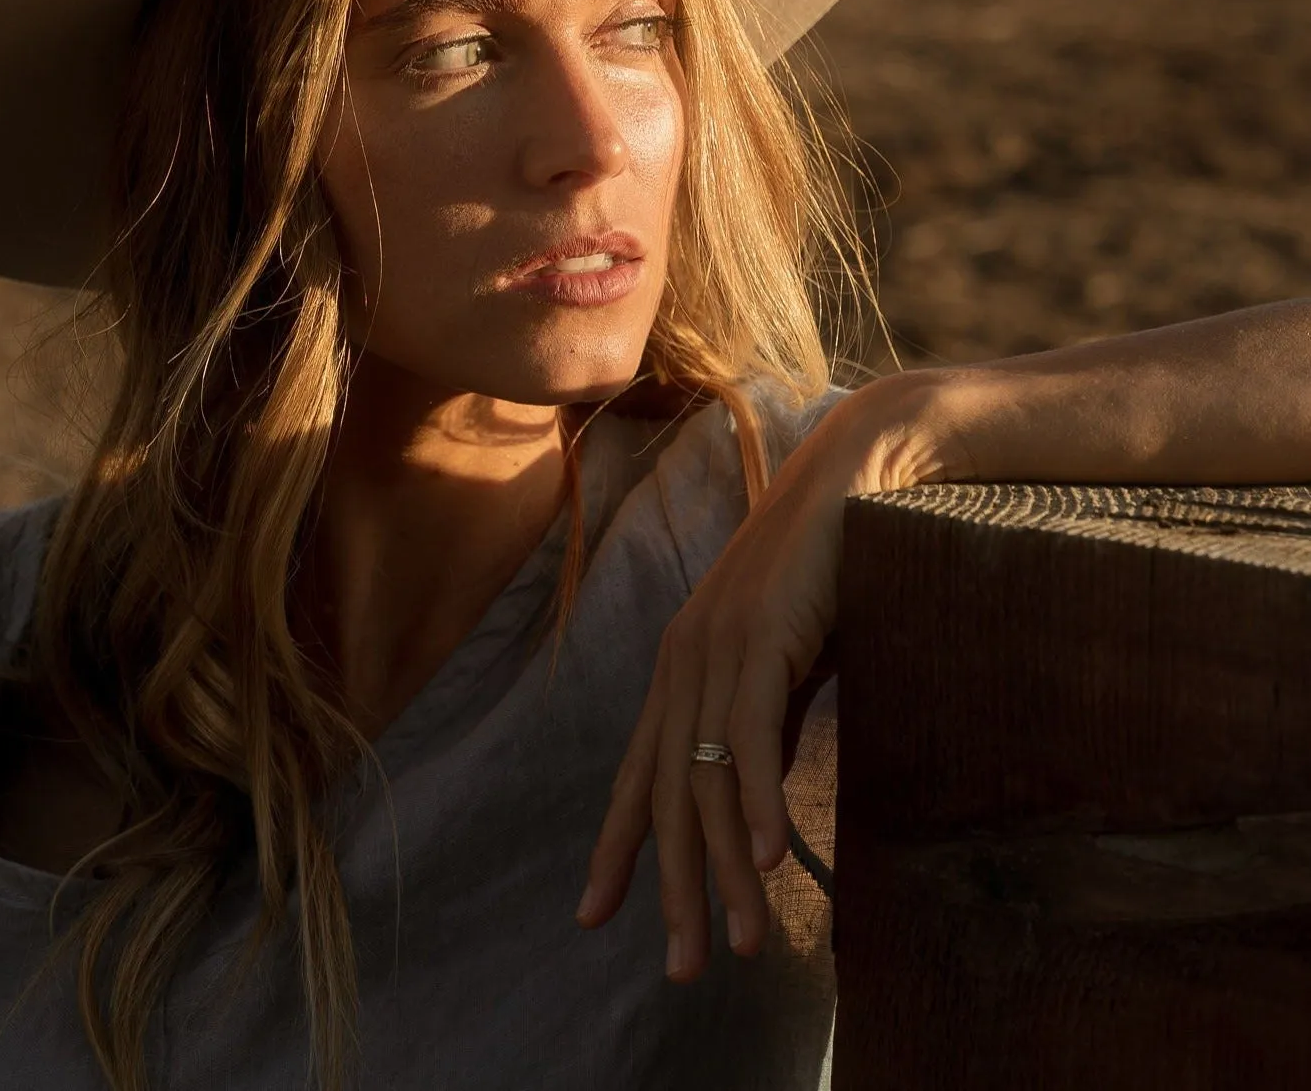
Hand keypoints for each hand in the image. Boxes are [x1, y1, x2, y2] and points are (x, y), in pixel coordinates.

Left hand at [575, 372, 961, 980]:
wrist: (852, 480)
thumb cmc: (822, 573)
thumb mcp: (783, 665)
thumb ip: (759, 726)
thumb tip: (749, 804)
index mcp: (682, 668)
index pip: (638, 773)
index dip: (616, 845)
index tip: (594, 914)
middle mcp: (683, 660)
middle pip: (664, 793)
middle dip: (670, 886)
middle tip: (683, 967)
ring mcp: (716, 646)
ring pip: (704, 777)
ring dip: (723, 868)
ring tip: (739, 942)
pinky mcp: (761, 633)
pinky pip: (750, 730)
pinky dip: (754, 796)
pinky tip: (764, 856)